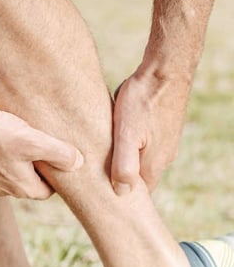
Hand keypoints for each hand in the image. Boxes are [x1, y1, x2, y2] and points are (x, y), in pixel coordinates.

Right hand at [0, 21, 83, 199]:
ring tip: (27, 137)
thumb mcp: (32, 142)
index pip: (51, 189)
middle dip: (43, 165)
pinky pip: (2, 163)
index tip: (61, 156)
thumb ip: (59, 153)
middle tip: (46, 143)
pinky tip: (7, 135)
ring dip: (25, 157)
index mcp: (24, 187)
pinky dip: (9, 152)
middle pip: (35, 179)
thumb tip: (79, 163)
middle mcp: (8, 188)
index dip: (58, 173)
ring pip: (18, 170)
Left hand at [112, 67, 190, 192]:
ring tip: (107, 154)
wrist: (165, 70)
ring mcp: (166, 143)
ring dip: (125, 161)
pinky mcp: (163, 130)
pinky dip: (132, 146)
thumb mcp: (127, 134)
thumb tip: (121, 192)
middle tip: (101, 174)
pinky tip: (120, 137)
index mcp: (154, 163)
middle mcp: (164, 157)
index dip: (121, 196)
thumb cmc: (143, 101)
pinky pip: (146, 146)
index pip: (139, 194)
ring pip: (142, 160)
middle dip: (122, 178)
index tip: (103, 193)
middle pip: (140, 178)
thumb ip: (125, 165)